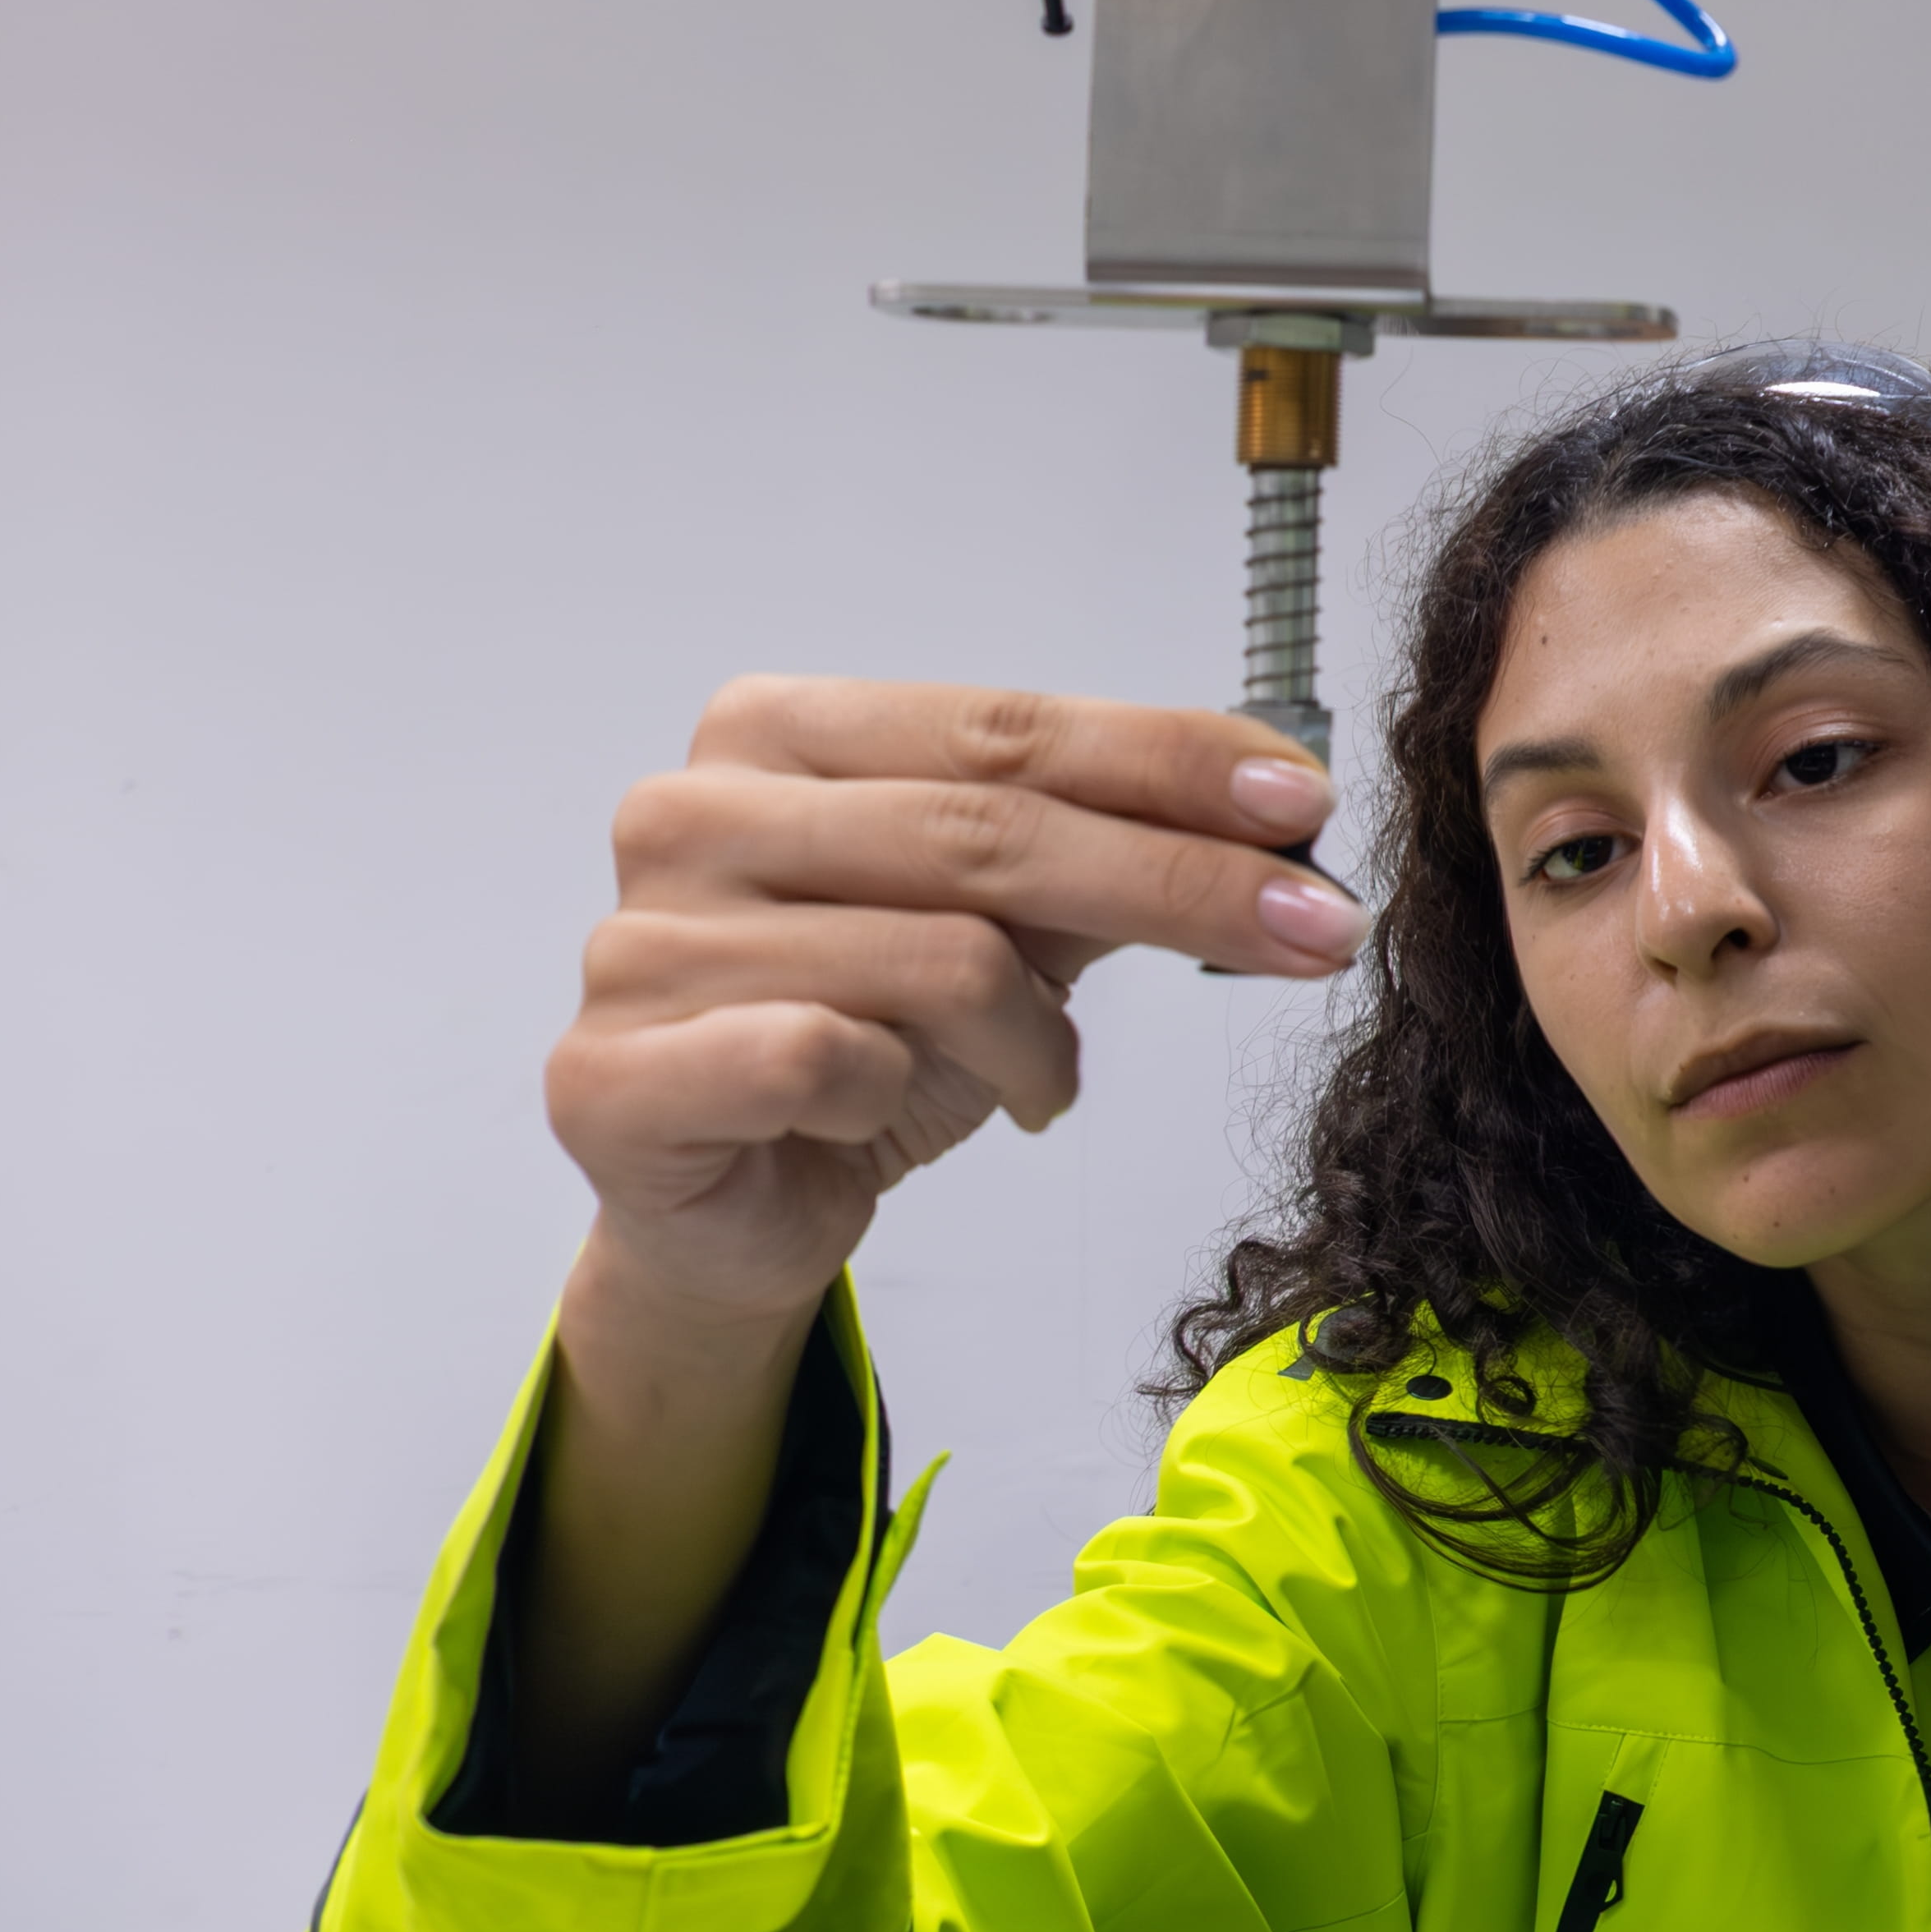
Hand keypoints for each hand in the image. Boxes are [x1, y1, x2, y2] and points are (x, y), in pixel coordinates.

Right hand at [547, 678, 1361, 1339]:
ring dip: (1037, 1039)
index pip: (1007, 727)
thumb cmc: (869, 1038)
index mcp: (778, 734)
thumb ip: (1108, 850)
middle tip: (1318, 930)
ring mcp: (639, 941)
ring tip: (1037, 1077)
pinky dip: (911, 1092)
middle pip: (989, 830)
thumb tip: (1279, 809)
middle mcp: (691, 814)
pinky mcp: (612, 1073)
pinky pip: (828, 1058)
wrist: (738, 1204)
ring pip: (939, 959)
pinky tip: (907, 1112)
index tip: (1304, 803)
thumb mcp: (1007, 925)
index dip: (1169, 761)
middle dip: (1181, 883)